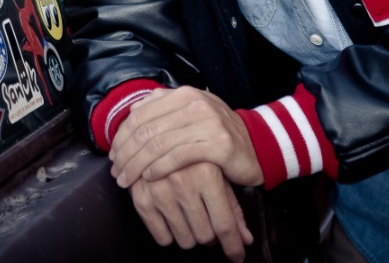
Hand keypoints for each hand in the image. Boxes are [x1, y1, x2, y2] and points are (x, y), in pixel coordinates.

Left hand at [109, 86, 262, 188]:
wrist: (258, 146)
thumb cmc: (218, 132)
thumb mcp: (192, 113)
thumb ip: (164, 106)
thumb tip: (133, 109)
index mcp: (184, 94)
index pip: (140, 114)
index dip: (122, 136)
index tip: (113, 156)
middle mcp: (195, 103)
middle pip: (146, 130)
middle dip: (125, 154)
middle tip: (116, 172)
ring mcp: (207, 123)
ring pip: (158, 145)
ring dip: (137, 165)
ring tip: (126, 180)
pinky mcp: (218, 145)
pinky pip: (178, 157)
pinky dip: (159, 168)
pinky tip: (149, 178)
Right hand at [128, 161, 254, 261]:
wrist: (150, 137)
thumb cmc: (191, 157)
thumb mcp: (216, 173)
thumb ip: (232, 208)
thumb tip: (246, 240)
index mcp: (207, 173)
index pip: (224, 224)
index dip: (233, 246)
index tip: (237, 257)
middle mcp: (183, 183)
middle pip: (205, 236)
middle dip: (210, 235)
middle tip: (207, 224)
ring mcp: (160, 192)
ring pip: (185, 240)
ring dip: (191, 235)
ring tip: (189, 218)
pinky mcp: (141, 200)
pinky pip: (162, 238)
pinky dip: (171, 235)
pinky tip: (172, 218)